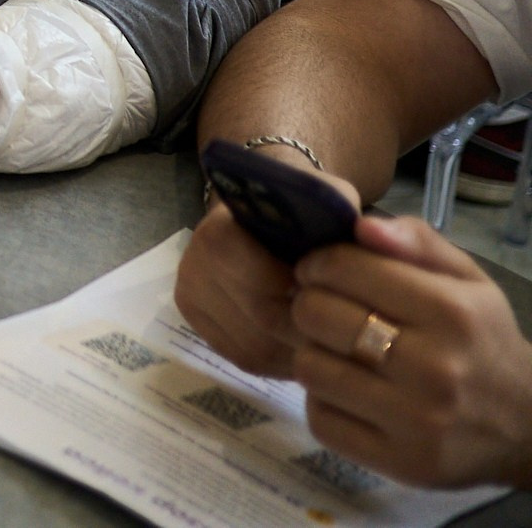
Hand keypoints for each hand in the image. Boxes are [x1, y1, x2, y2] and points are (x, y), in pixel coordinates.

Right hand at [176, 174, 341, 376]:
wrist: (264, 206)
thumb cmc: (304, 207)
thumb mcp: (330, 198)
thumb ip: (348, 214)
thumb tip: (368, 235)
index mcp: (219, 231)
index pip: (263, 283)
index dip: (310, 296)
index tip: (344, 295)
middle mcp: (192, 264)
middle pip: (260, 320)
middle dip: (311, 330)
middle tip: (350, 330)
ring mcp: (189, 296)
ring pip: (253, 349)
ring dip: (298, 352)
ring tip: (330, 340)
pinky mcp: (195, 322)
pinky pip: (244, 358)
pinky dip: (281, 360)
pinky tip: (304, 346)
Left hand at [286, 214, 531, 490]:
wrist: (527, 427)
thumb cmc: (483, 340)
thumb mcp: (468, 280)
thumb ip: (416, 241)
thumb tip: (361, 225)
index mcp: (452, 313)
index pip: (342, 269)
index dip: (318, 263)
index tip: (319, 270)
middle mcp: (434, 368)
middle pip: (315, 315)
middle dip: (310, 304)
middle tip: (326, 310)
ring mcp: (415, 422)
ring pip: (309, 367)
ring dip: (314, 353)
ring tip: (339, 351)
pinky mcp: (399, 462)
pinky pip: (319, 419)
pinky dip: (323, 402)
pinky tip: (350, 393)